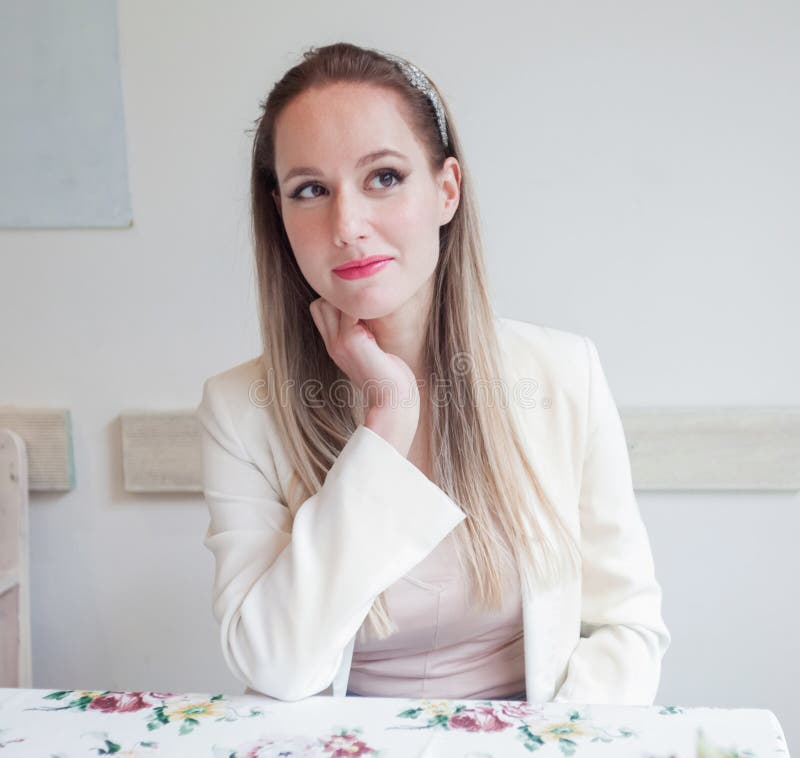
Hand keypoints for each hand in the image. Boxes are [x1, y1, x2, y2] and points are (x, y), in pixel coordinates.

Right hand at [308, 298, 419, 417]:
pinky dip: (364, 305)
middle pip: (320, 304)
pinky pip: (349, 308)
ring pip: (330, 302)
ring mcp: (339, 342)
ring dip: (352, 301)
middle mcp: (332, 344)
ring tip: (372, 313)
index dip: (338, 304)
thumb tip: (371, 316)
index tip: (363, 312)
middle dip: (342, 300)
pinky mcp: (351, 340)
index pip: (320, 310)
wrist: (392, 400)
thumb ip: (364, 336)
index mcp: (335, 347)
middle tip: (367, 310)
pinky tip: (380, 315)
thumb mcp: (370, 353)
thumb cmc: (389, 378)